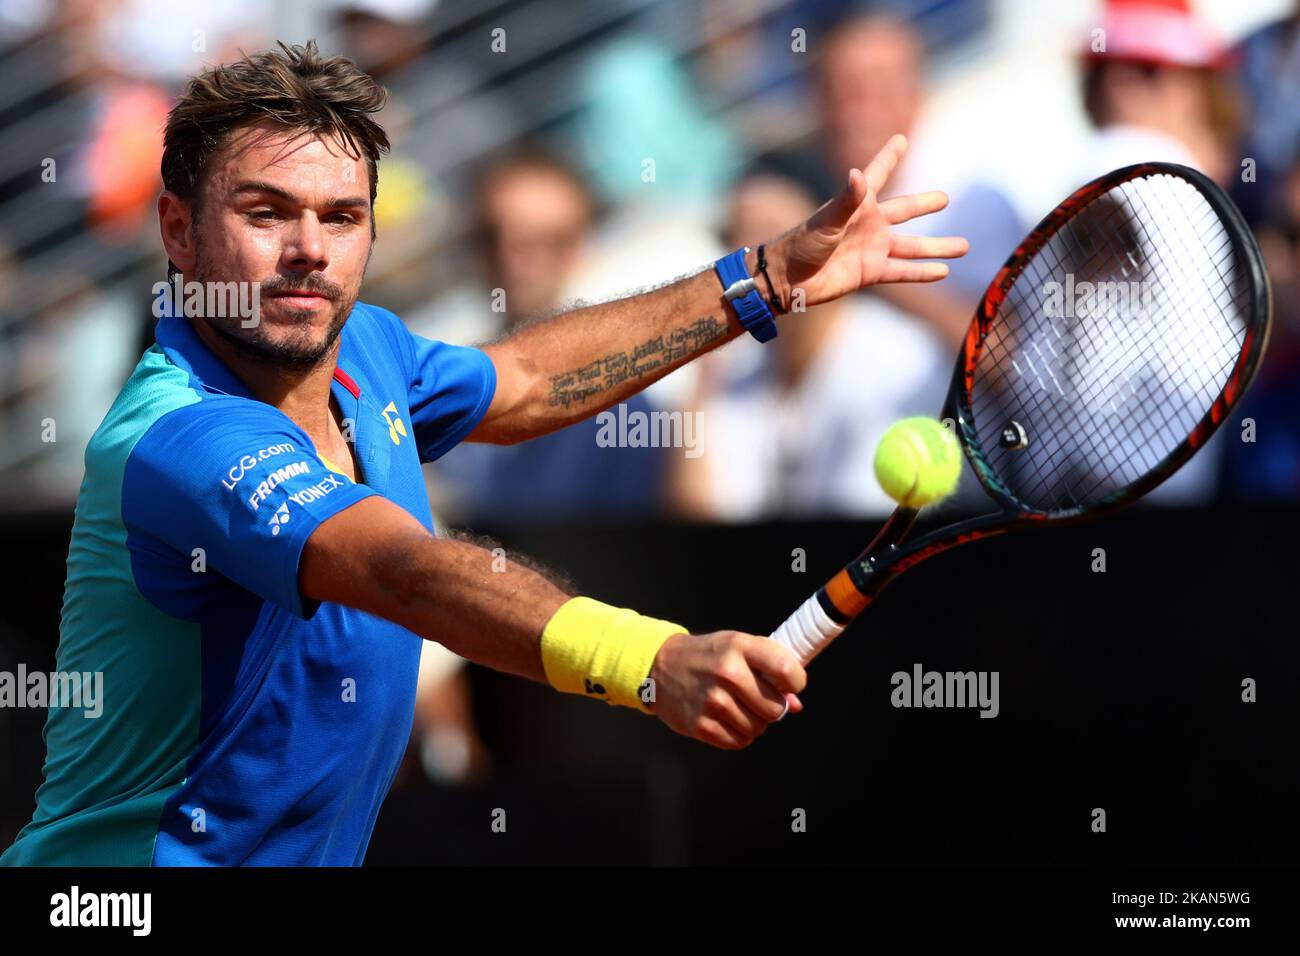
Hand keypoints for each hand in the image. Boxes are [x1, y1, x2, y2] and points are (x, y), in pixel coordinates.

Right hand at [648, 631, 806, 749]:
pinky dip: (737, 734)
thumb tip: (795, 705)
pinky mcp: (701, 725)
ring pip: (758, 728)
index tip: (788, 684)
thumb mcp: (738, 647)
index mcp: (740, 647)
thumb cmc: (706, 656)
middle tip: (755, 698)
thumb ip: (771, 668)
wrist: (658, 667)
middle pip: (776, 709)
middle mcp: (728, 673)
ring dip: (753, 722)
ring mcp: (713, 701)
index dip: (795, 682)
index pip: (788, 670)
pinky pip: (739, 742)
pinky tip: (726, 718)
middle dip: (772, 707)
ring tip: (736, 706)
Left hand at [763, 134, 968, 309]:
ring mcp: (872, 249)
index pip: (878, 173)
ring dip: (937, 247)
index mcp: (858, 204)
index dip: (889, 156)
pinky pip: (903, 271)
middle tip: (946, 198)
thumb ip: (846, 200)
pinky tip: (943, 271)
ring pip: (913, 246)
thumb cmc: (800, 244)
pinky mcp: (871, 273)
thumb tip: (859, 173)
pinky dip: (923, 272)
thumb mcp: (825, 220)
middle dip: (924, 204)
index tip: (901, 138)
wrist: (785, 280)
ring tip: (964, 246)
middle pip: (905, 211)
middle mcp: (869, 224)